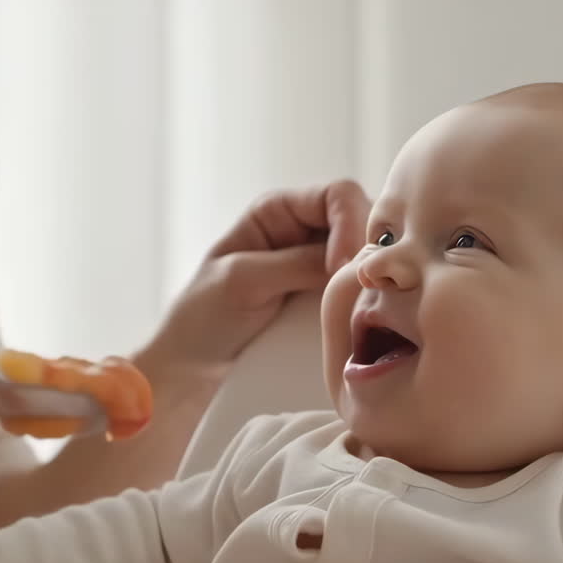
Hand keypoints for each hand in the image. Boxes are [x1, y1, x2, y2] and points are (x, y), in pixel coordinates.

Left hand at [140, 179, 369, 378]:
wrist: (191, 368)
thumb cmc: (202, 317)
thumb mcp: (244, 280)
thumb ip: (297, 263)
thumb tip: (353, 260)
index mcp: (279, 210)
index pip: (338, 194)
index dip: (351, 224)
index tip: (340, 268)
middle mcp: (304, 231)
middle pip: (362, 221)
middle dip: (370, 248)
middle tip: (364, 286)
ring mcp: (317, 266)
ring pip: (367, 256)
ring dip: (371, 274)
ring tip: (365, 302)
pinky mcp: (323, 300)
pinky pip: (358, 290)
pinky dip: (366, 298)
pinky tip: (360, 316)